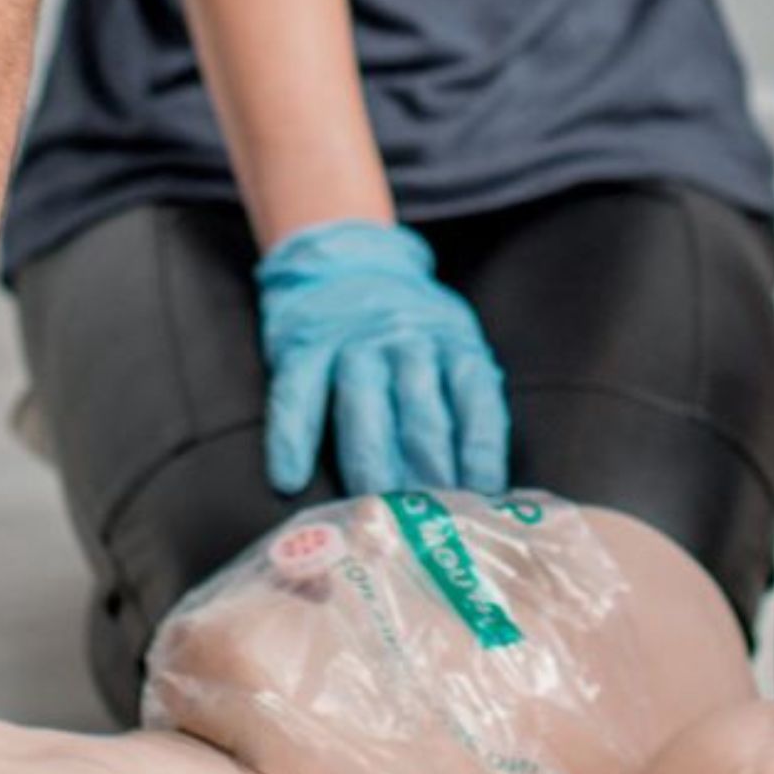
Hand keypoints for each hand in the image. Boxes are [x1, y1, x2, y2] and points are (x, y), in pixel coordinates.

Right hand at [255, 220, 510, 497]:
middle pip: (420, 407)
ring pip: (364, 402)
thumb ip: (466, 395)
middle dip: (428, 464)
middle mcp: (405, 339)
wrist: (346, 259)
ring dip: (370, 457)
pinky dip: (292, 436)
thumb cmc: (409, 325)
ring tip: (374, 503)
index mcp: (451, 341)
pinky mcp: (303, 346)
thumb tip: (484, 483)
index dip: (481, 447)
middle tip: (431, 515)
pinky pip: (296, 394)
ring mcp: (352, 342)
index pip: (475, 397)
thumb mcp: (452, 342)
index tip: (484, 492)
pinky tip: (289, 477)